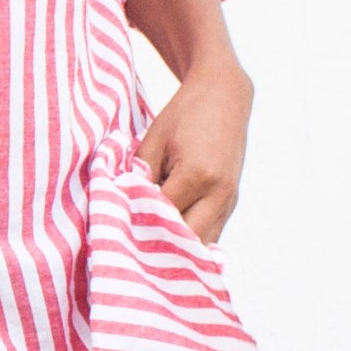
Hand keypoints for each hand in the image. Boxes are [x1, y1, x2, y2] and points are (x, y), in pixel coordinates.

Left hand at [137, 60, 253, 243]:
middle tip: (134, 253)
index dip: (139, 227)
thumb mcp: (152, 141)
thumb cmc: (183, 115)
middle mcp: (218, 193)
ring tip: (152, 254)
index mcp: (196, 174)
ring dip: (179, 250)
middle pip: (187, 241)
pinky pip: (212, 234)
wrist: (224, 95)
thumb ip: (138, 177)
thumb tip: (124, 208)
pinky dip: (192, 241)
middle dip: (161, 248)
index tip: (118, 234)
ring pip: (203, 245)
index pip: (162, 217)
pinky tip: (172, 243)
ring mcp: (229, 200)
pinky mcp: (232, 202)